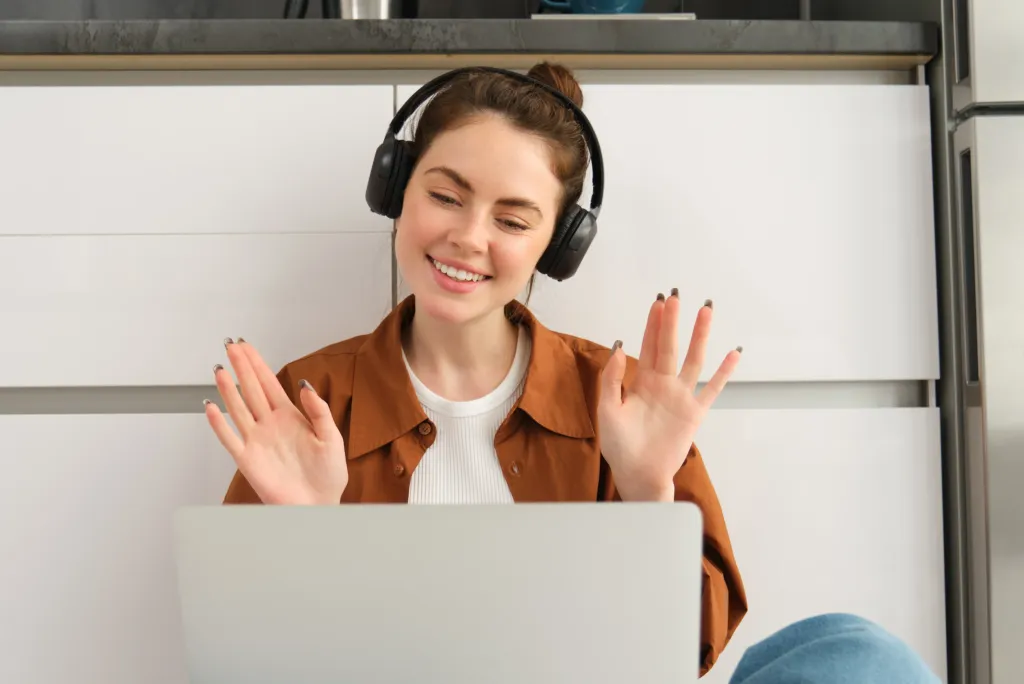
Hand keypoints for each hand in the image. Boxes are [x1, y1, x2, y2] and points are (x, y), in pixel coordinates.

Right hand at [205, 338, 347, 504]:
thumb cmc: (328, 476)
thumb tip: (305, 385)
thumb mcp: (332, 438)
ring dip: (228, 389)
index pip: (270, 383)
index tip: (247, 346)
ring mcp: (257, 441)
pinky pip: (229, 438)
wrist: (319, 505)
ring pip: (238, 408)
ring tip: (219, 369)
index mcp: (291, 417)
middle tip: (230, 346)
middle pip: (251, 389)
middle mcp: (271, 425)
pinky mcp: (248, 460)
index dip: (258, 364)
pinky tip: (211, 407)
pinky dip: (218, 423)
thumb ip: (319, 411)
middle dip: (241, 367)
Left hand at [598, 292, 740, 501]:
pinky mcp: (695, 413)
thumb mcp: (608, 409)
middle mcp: (663, 385)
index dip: (652, 325)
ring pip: (693, 360)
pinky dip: (723, 372)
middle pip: (670, 346)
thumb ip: (612, 380)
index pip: (648, 346)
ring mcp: (681, 397)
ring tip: (706, 311)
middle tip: (676, 296)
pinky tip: (733, 354)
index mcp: (642, 383)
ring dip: (700, 336)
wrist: (637, 474)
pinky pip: (712, 389)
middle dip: (673, 322)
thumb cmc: (620, 446)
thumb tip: (618, 348)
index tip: (657, 303)